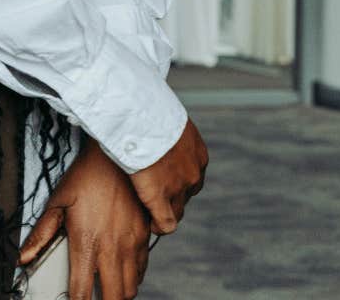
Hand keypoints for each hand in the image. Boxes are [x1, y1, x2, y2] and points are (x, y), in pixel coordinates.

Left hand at [19, 139, 152, 299]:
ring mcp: (132, 242)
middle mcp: (112, 247)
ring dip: (120, 294)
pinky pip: (144, 267)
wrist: (118, 155)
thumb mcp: (58, 202)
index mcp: (87, 243)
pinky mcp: (145, 234)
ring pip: (132, 286)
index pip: (81, 292)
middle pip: (114, 297)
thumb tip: (22, 258)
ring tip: (108, 292)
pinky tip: (123, 273)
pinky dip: (134, 277)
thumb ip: (41, 234)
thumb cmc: (86, 176)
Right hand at [129, 118, 208, 234]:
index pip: (192, 177)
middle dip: (173, 198)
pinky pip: (166, 223)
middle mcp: (194, 173)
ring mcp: (180, 188)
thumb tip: (156, 129)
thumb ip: (168, 132)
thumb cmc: (149, 113)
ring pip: (178, 210)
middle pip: (186, 195)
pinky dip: (159, 226)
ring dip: (165, 211)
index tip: (164, 182)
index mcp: (198, 154)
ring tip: (150, 210)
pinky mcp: (162, 198)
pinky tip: (150, 224)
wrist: (142, 118)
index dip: (177, 183)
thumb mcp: (169, 120)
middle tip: (154, 195)